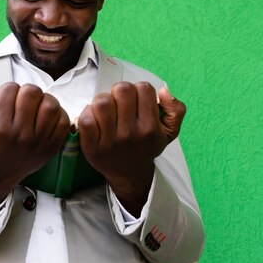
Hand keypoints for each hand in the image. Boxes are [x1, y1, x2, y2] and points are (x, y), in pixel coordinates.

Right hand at [0, 82, 69, 216]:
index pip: (10, 89)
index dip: (6, 90)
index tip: (4, 102)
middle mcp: (19, 135)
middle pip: (32, 92)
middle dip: (25, 92)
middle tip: (20, 102)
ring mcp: (38, 142)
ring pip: (50, 104)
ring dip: (43, 100)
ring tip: (34, 107)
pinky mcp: (52, 148)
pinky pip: (63, 120)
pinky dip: (57, 113)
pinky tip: (45, 117)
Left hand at [78, 82, 185, 214]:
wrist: (129, 174)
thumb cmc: (147, 146)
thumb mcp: (169, 132)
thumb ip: (176, 110)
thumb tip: (163, 91)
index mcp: (150, 128)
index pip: (144, 89)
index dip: (139, 90)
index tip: (137, 101)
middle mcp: (131, 134)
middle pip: (122, 90)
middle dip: (120, 92)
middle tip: (120, 102)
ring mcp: (110, 141)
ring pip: (102, 101)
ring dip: (103, 100)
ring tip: (107, 110)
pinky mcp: (91, 146)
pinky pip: (86, 118)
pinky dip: (88, 113)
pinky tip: (95, 119)